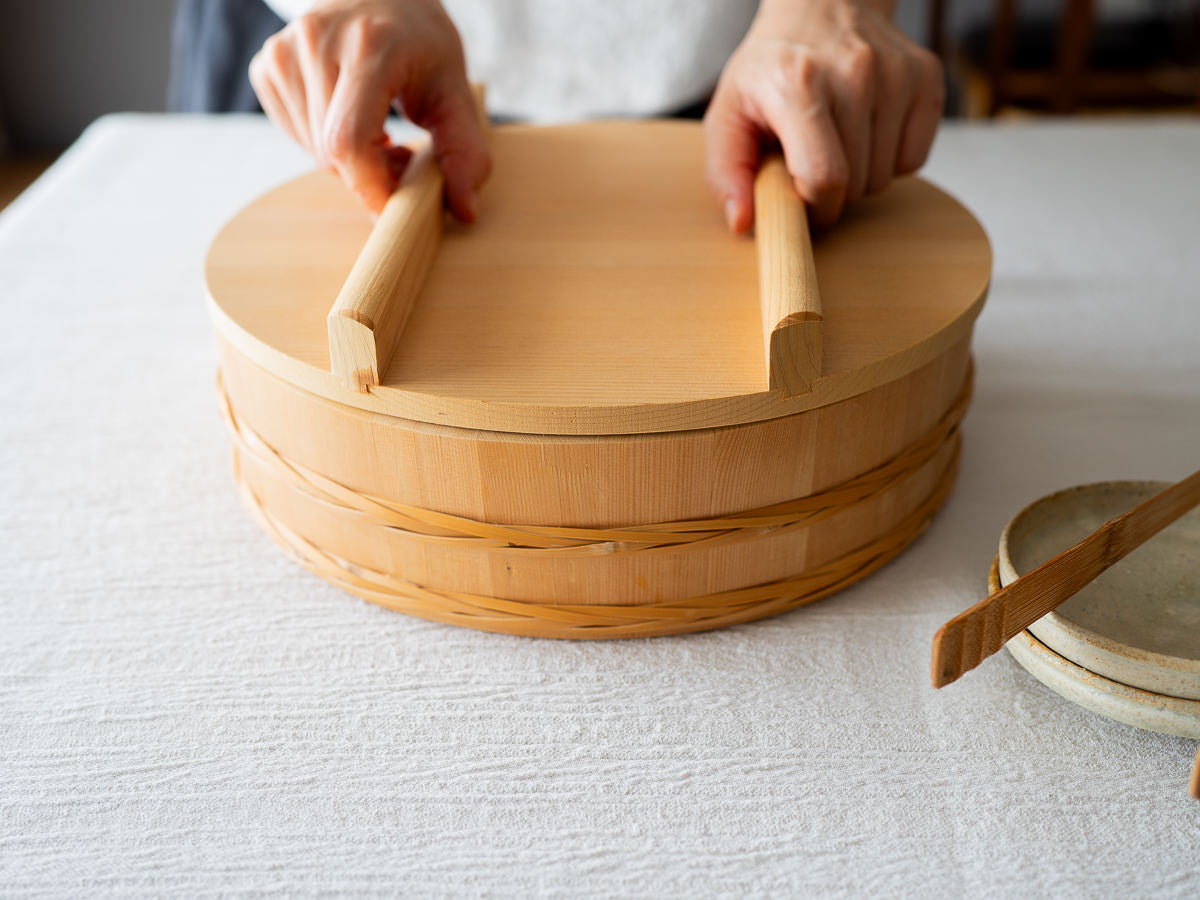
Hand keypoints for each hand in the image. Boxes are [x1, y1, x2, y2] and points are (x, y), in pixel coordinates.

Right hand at [249, 0, 489, 219]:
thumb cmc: (419, 42)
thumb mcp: (455, 90)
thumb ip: (466, 151)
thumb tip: (464, 210)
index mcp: (370, 45)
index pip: (349, 140)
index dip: (370, 187)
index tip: (394, 208)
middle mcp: (318, 40)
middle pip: (332, 152)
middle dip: (369, 173)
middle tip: (400, 155)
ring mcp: (285, 50)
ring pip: (313, 149)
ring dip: (349, 160)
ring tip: (379, 132)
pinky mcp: (268, 64)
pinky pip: (294, 134)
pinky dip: (324, 141)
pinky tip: (348, 116)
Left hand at [704, 0, 943, 230]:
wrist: (819, 5)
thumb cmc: (769, 69)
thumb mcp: (728, 114)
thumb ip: (726, 173)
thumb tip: (742, 222)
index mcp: (798, 83)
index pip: (824, 178)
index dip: (812, 207)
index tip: (798, 197)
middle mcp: (855, 71)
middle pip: (855, 185)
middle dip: (830, 190)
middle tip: (810, 157)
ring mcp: (897, 72)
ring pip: (885, 177)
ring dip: (859, 175)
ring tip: (835, 139)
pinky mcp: (926, 76)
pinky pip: (914, 160)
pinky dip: (890, 159)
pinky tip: (866, 129)